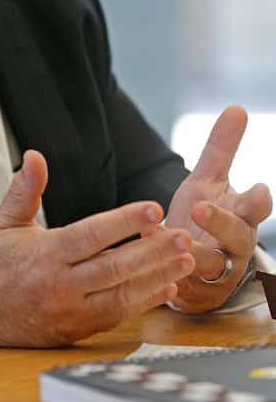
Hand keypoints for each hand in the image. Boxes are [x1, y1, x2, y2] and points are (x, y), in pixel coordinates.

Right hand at [0, 151, 194, 347]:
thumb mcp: (3, 222)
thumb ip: (25, 189)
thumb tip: (35, 155)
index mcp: (44, 254)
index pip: (91, 235)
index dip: (124, 222)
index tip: (154, 208)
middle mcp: (60, 284)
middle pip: (114, 267)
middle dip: (153, 251)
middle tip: (184, 235)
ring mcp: (71, 310)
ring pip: (121, 294)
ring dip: (157, 276)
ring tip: (187, 260)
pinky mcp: (77, 329)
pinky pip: (117, 316)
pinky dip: (144, 302)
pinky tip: (167, 287)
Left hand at [160, 106, 271, 311]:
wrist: (191, 265)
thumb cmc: (204, 219)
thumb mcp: (209, 181)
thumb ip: (222, 149)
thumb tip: (237, 108)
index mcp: (241, 217)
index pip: (256, 209)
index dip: (256, 200)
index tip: (257, 188)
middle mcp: (233, 247)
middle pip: (237, 237)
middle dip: (221, 223)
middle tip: (201, 208)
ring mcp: (215, 273)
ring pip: (210, 265)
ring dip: (193, 252)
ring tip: (176, 240)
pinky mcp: (192, 293)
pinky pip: (178, 282)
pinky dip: (163, 268)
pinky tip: (146, 250)